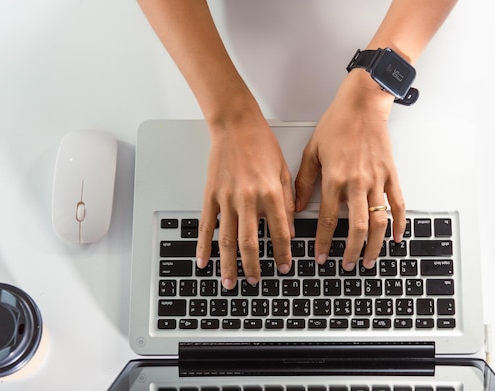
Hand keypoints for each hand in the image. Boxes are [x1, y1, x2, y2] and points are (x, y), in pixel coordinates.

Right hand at [196, 116, 294, 288]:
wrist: (236, 125)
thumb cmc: (262, 144)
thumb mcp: (285, 171)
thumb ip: (288, 201)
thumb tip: (291, 228)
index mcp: (271, 194)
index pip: (280, 233)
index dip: (283, 254)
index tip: (285, 267)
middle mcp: (249, 200)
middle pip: (250, 243)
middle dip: (254, 267)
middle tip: (256, 282)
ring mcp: (227, 199)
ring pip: (227, 240)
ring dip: (228, 265)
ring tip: (230, 282)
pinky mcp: (211, 196)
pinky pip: (206, 226)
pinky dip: (203, 246)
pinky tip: (203, 261)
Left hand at [295, 70, 405, 270]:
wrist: (363, 104)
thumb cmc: (337, 123)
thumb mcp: (312, 151)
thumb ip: (304, 181)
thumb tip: (295, 205)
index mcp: (334, 178)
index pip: (327, 219)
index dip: (323, 242)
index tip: (320, 256)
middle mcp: (356, 182)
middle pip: (356, 228)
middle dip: (352, 252)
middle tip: (348, 265)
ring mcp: (377, 180)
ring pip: (378, 221)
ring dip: (375, 245)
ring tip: (370, 260)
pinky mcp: (391, 175)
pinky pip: (398, 204)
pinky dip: (399, 223)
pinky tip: (396, 237)